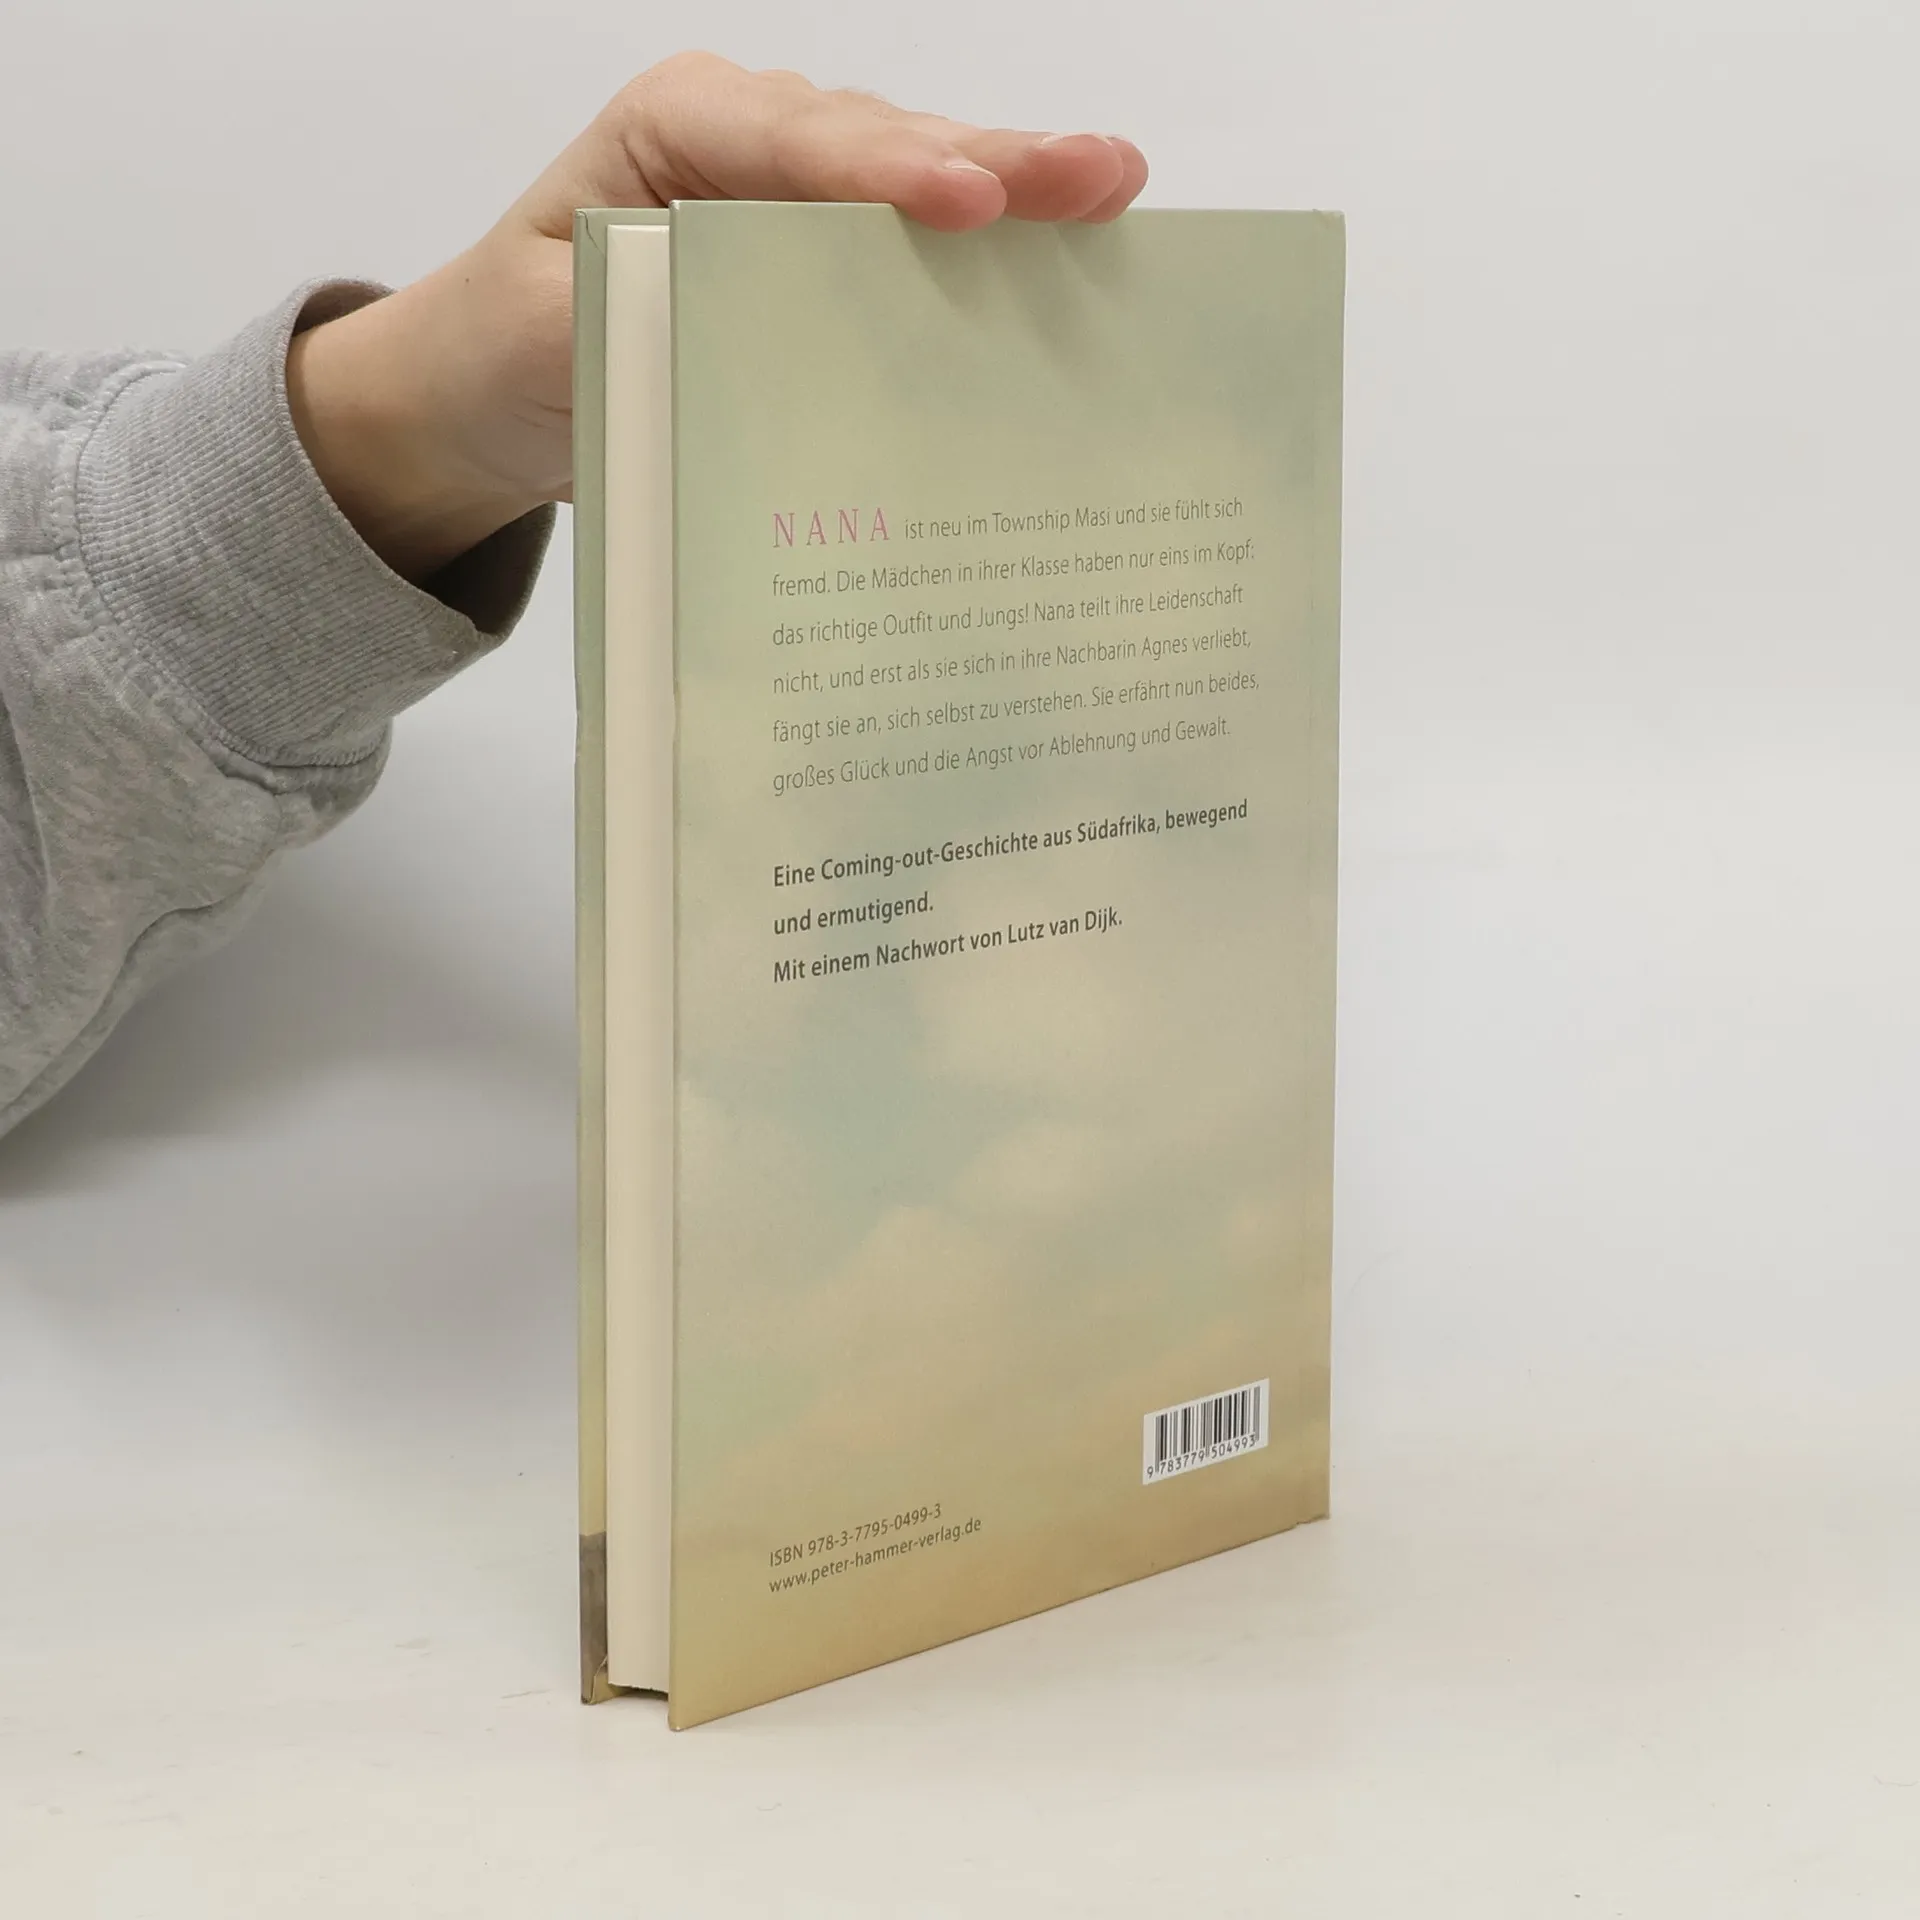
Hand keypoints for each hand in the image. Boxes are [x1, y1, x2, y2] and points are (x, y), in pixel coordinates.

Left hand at [286, 53, 1148, 581]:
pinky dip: (989, 264)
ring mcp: (796, 203)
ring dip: (1018, 194)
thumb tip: (775, 344)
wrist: (488, 397)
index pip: (794, 137)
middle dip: (994, 158)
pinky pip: (913, 255)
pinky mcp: (823, 269)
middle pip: (884, 143)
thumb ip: (653, 315)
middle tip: (1098, 174)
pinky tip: (1072, 260)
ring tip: (1114, 191)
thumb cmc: (509, 349)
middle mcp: (749, 143)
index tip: (969, 201)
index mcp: (674, 129)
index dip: (887, 168)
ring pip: (918, 186)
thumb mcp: (556, 331)